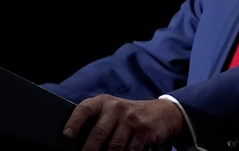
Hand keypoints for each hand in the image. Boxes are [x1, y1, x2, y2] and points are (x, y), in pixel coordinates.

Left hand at [63, 94, 184, 150]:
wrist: (163, 112)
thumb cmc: (128, 116)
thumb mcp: (113, 112)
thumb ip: (97, 122)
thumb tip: (75, 143)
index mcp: (105, 102)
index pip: (86, 108)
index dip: (74, 121)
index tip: (66, 135)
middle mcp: (117, 108)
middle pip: (99, 133)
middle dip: (89, 150)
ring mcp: (132, 119)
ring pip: (114, 146)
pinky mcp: (144, 131)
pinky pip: (130, 150)